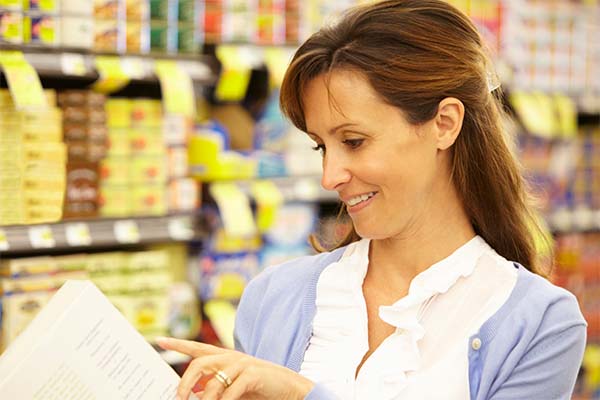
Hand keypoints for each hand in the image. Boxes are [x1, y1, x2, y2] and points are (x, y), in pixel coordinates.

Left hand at [156, 337, 314, 399]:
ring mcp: (242, 364)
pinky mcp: (252, 374)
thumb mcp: (231, 386)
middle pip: (199, 364)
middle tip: (179, 398)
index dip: (178, 344)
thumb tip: (189, 392)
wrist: (288, 388)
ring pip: (213, 381)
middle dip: (185, 383)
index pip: (197, 348)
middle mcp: (231, 357)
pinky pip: (231, 391)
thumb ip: (212, 385)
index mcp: (224, 357)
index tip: (160, 340)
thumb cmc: (257, 388)